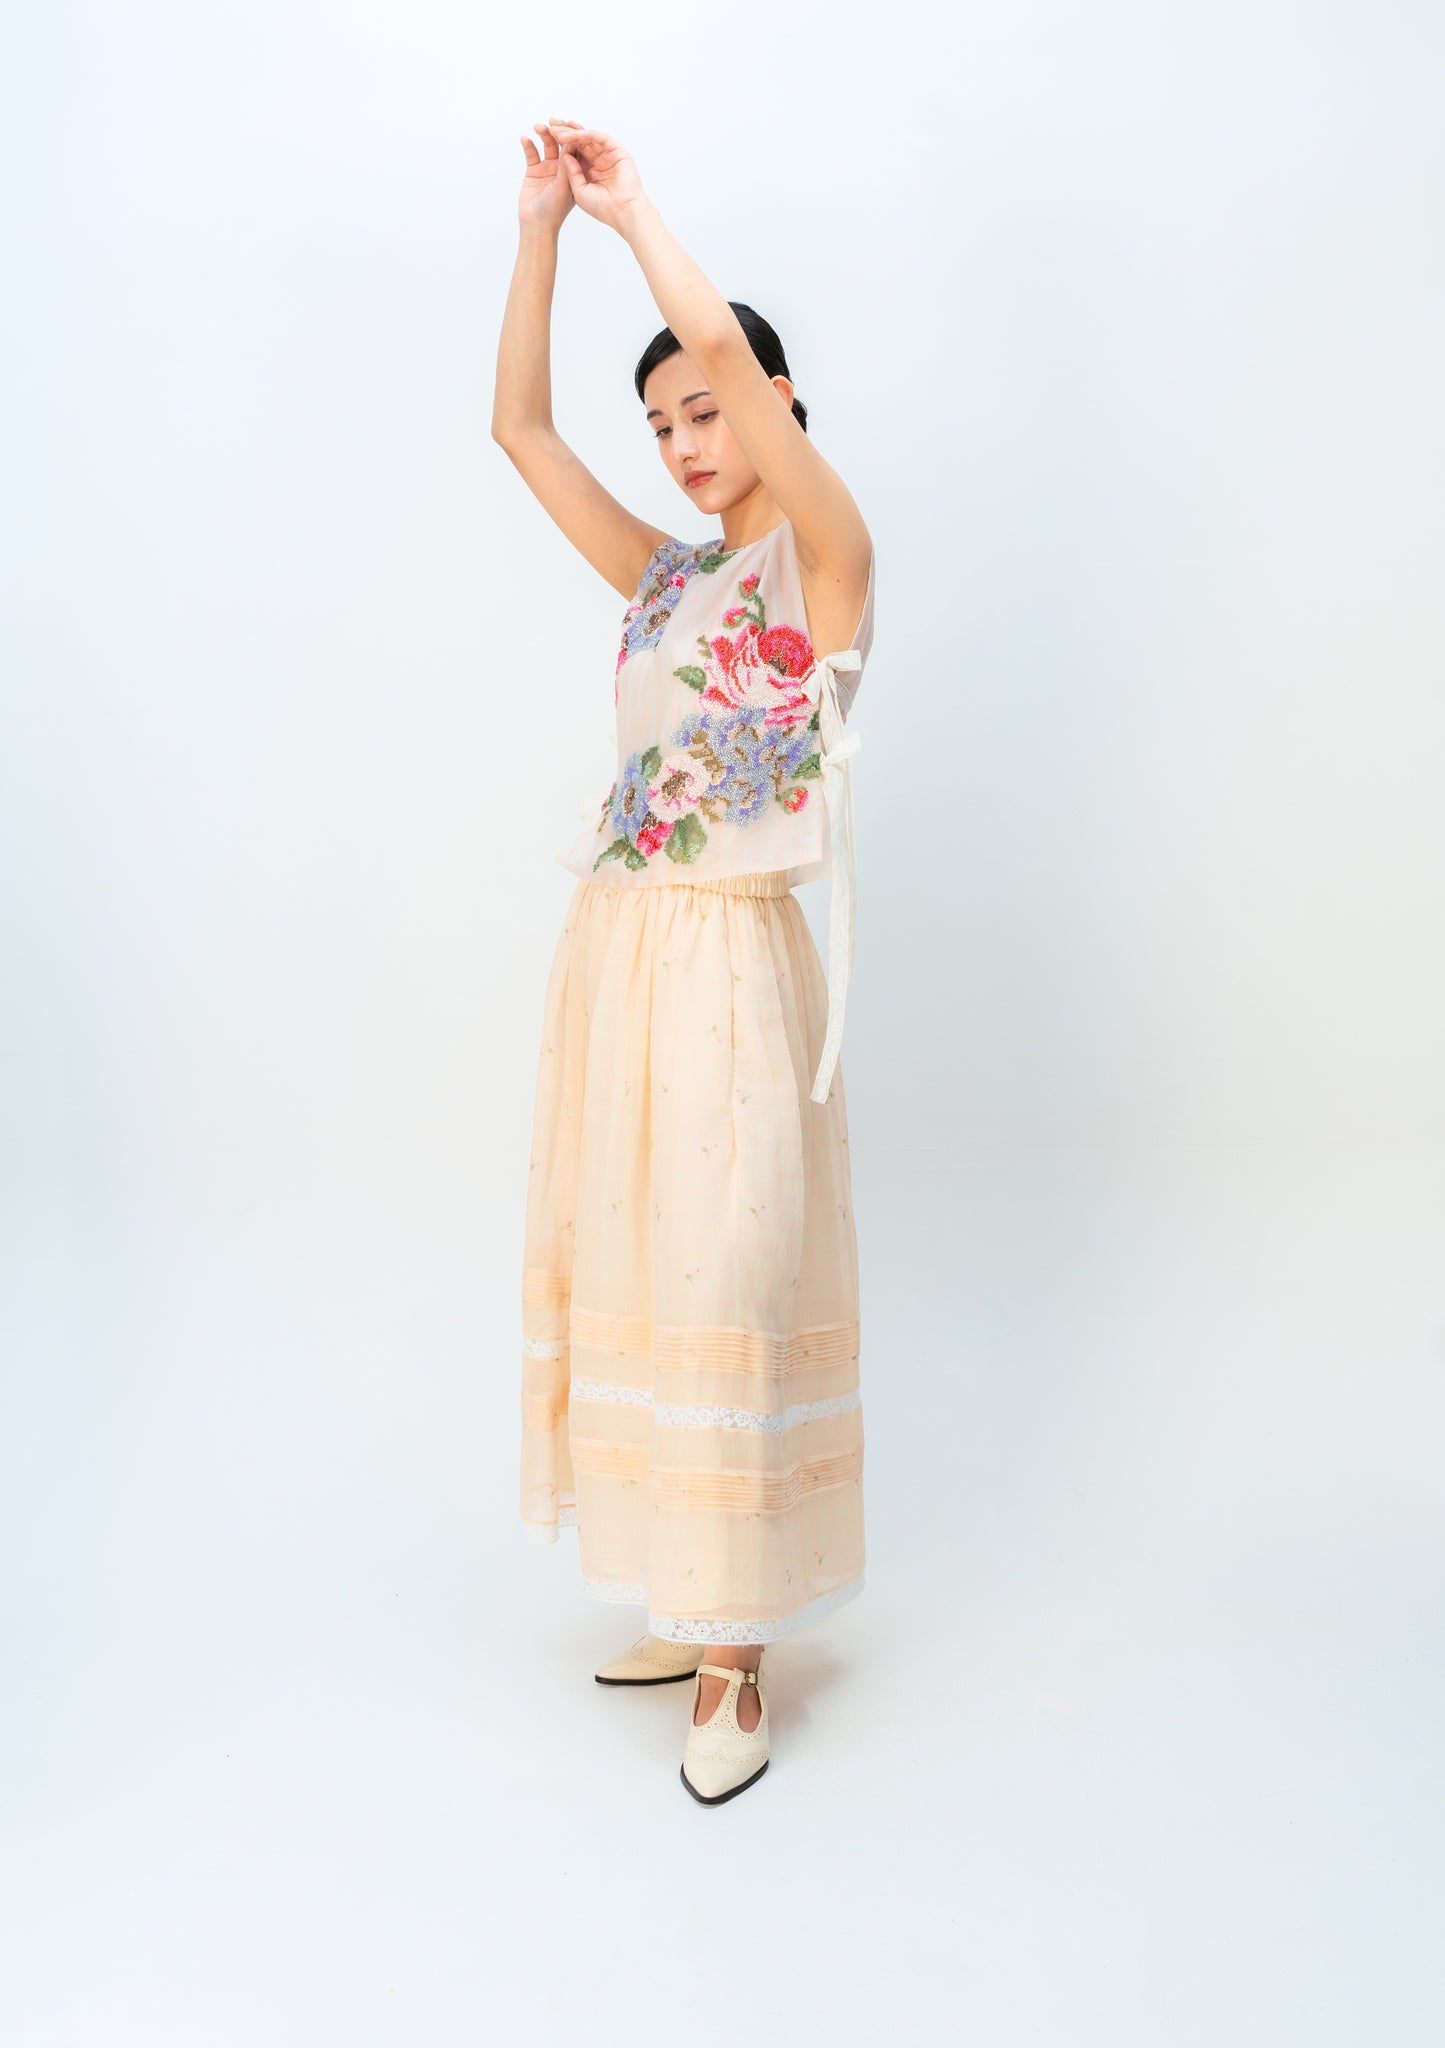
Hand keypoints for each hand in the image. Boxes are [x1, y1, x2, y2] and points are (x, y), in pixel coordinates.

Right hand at [516, 119, 578, 233]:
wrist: (536, 224)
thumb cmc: (555, 210)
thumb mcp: (565, 186)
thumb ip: (568, 165)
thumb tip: (571, 142)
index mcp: (575, 171)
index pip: (575, 149)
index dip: (572, 135)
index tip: (568, 124)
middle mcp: (563, 167)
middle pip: (561, 143)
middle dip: (557, 131)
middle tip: (552, 121)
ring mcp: (548, 168)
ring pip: (547, 145)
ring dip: (543, 134)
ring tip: (538, 127)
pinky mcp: (534, 170)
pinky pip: (532, 153)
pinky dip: (528, 144)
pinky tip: (525, 138)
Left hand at [548, 119, 648, 232]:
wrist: (622, 213)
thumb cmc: (602, 208)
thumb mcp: (579, 191)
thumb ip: (571, 173)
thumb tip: (564, 154)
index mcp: (588, 171)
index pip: (573, 151)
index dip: (561, 142)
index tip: (547, 133)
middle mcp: (598, 161)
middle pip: (580, 141)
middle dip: (565, 131)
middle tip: (551, 122)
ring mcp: (608, 155)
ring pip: (589, 137)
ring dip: (574, 131)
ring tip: (559, 128)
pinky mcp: (618, 152)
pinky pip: (600, 138)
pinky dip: (587, 135)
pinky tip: (575, 134)